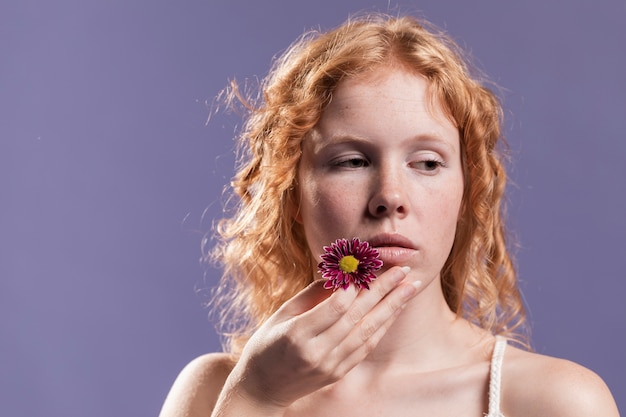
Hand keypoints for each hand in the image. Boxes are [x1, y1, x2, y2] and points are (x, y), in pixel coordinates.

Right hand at [225, 266, 419, 409]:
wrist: (262, 389)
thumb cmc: (267, 344)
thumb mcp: (282, 314)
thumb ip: (312, 295)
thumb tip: (341, 274)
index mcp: (298, 335)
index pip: (336, 307)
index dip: (355, 285)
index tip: (368, 265)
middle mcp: (318, 352)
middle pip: (358, 316)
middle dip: (384, 290)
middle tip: (404, 269)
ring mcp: (330, 365)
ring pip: (368, 332)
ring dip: (392, 307)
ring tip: (410, 287)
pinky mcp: (339, 373)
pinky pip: (366, 346)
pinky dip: (382, 326)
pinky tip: (394, 310)